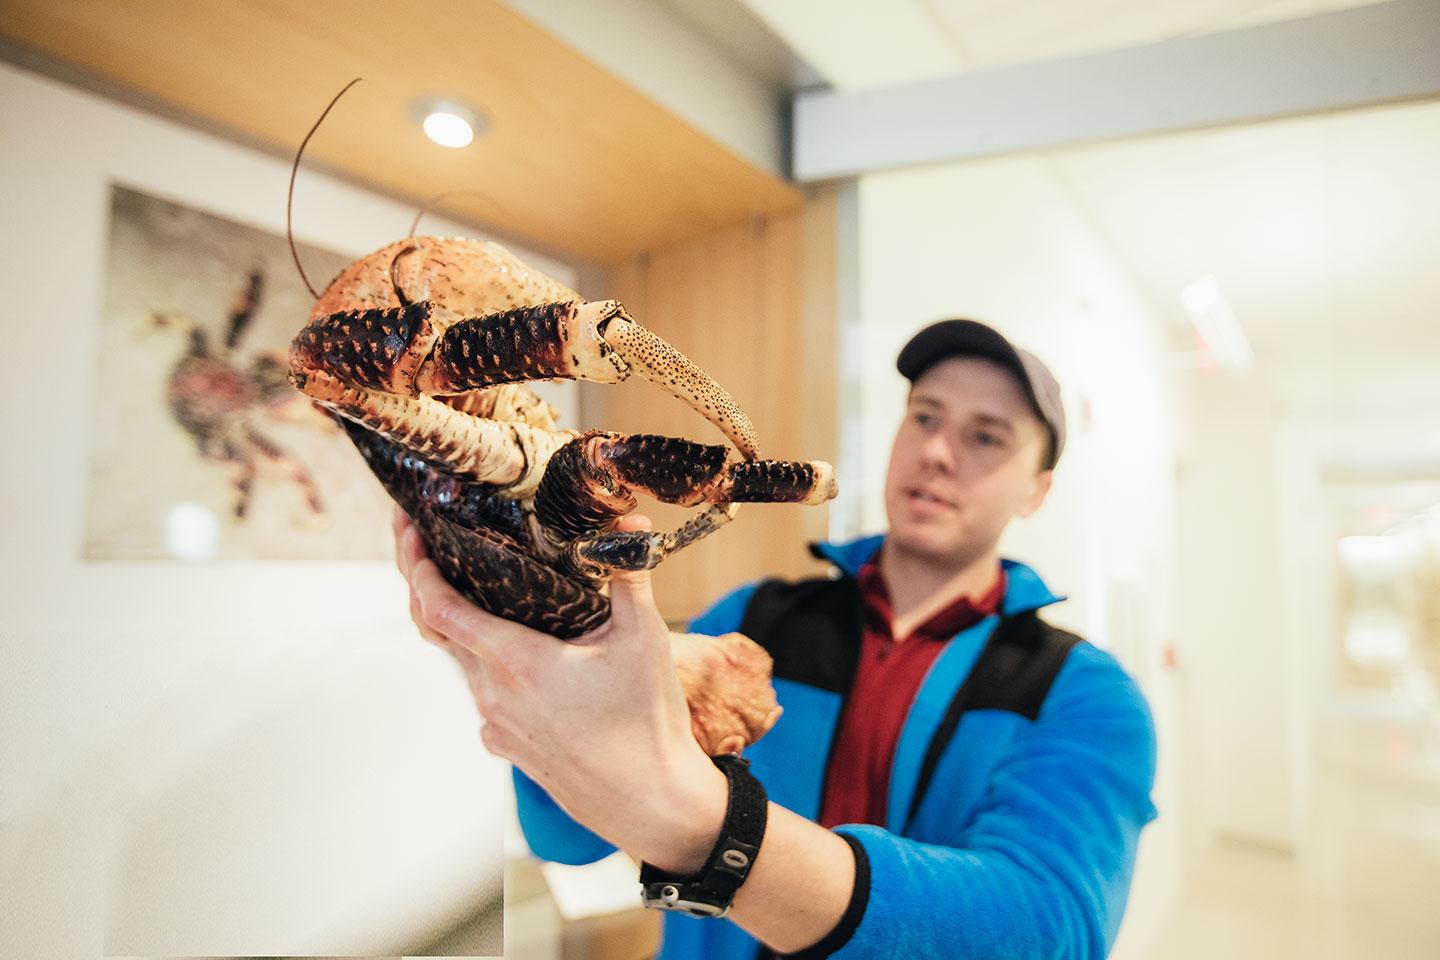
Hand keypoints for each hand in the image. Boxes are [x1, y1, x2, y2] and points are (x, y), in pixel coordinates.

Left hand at [393, 506, 727, 872]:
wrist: (651, 802)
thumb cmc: (646, 723)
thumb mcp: (644, 639)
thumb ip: (628, 575)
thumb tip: (633, 523)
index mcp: (516, 662)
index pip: (440, 608)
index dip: (416, 565)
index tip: (408, 530)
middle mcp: (493, 695)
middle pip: (437, 631)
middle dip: (424, 581)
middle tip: (423, 539)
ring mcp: (496, 725)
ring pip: (461, 663)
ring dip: (457, 622)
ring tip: (472, 584)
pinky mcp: (508, 746)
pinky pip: (484, 695)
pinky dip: (485, 662)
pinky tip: (516, 647)